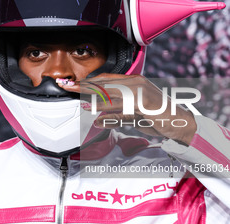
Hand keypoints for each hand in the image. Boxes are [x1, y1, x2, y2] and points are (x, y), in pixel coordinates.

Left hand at [57, 74, 196, 144]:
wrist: (179, 122)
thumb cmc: (155, 116)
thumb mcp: (133, 112)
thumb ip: (115, 112)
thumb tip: (97, 116)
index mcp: (133, 81)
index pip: (105, 79)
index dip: (88, 81)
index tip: (73, 84)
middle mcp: (135, 84)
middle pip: (105, 84)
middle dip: (84, 86)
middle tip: (67, 87)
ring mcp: (140, 94)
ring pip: (112, 96)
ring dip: (95, 100)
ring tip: (81, 103)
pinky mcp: (144, 107)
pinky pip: (122, 111)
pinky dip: (109, 116)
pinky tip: (98, 120)